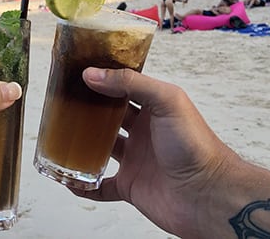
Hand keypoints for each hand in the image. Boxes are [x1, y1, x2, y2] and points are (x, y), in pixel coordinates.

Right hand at [71, 68, 240, 236]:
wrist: (209, 196)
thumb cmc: (196, 146)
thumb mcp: (166, 101)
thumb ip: (130, 84)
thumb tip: (92, 74)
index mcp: (153, 109)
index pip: (124, 88)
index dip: (103, 80)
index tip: (77, 73)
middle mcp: (143, 132)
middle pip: (109, 117)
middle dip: (88, 110)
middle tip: (63, 102)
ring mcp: (136, 159)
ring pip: (101, 149)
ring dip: (82, 144)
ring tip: (60, 136)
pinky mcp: (130, 186)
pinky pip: (102, 185)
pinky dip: (85, 185)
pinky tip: (71, 179)